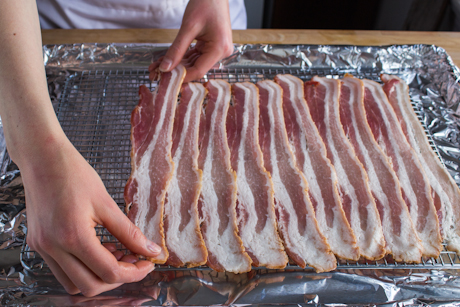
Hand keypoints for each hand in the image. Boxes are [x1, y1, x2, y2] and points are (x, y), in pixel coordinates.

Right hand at [24, 136, 160, 296]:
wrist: (42, 157)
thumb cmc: (73, 173)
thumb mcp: (106, 203)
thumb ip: (129, 232)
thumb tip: (150, 249)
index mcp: (73, 236)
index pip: (109, 272)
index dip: (134, 273)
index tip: (148, 263)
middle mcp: (53, 248)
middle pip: (90, 285)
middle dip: (118, 278)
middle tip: (135, 260)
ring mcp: (43, 248)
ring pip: (73, 283)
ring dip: (99, 275)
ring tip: (117, 252)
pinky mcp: (39, 244)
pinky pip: (62, 270)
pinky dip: (83, 267)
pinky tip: (99, 248)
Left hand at [148, 0, 233, 81]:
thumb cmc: (206, 3)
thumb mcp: (188, 27)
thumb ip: (177, 49)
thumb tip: (165, 67)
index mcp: (219, 49)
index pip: (198, 70)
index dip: (181, 76)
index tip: (164, 79)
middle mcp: (221, 52)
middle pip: (195, 68)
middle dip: (175, 71)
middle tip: (155, 74)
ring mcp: (216, 50)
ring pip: (193, 63)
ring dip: (175, 65)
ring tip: (156, 67)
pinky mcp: (211, 46)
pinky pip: (194, 55)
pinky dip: (181, 57)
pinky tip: (166, 60)